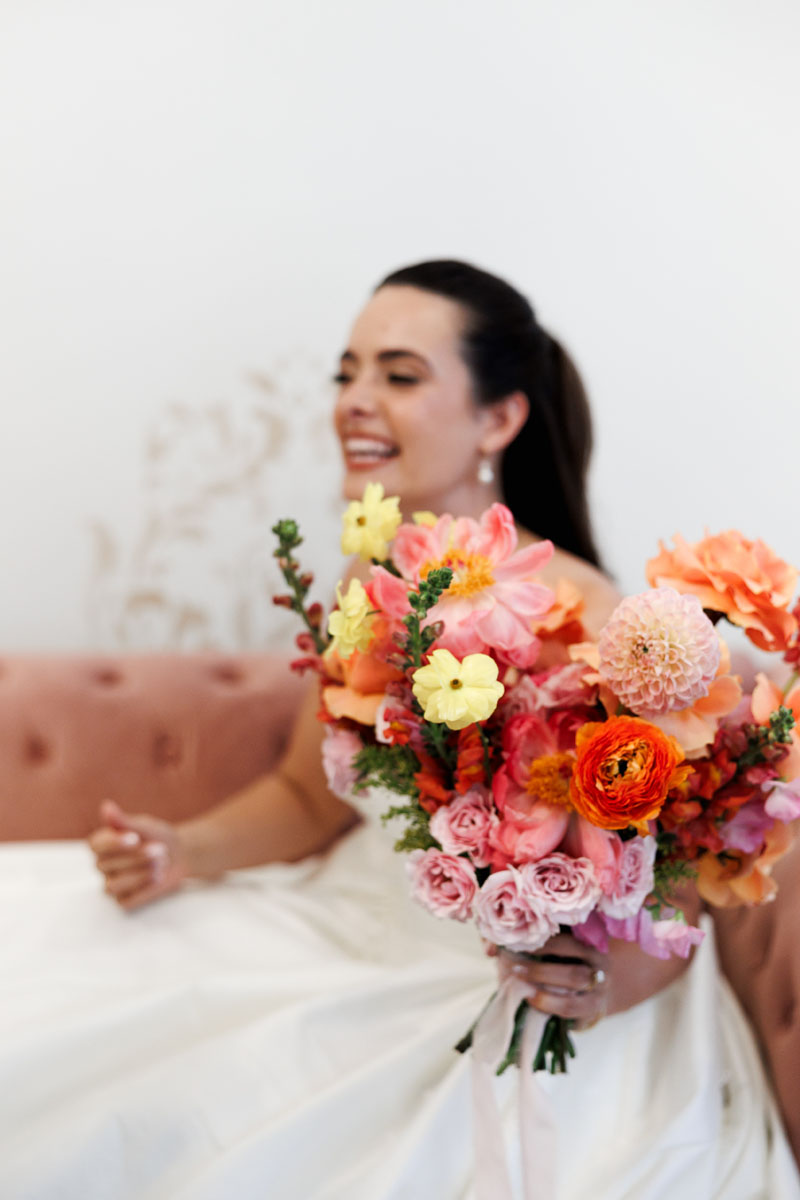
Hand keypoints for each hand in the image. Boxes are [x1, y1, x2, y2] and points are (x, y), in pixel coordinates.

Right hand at [88, 800, 187, 910]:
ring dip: (140, 873)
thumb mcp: (144, 826)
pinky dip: (145, 888)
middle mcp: (103, 865)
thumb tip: (106, 807)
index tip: (135, 838)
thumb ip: (124, 821)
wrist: (179, 855)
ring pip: (114, 886)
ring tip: (162, 862)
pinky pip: (127, 900)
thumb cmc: (157, 837)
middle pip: (107, 866)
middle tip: (160, 849)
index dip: (114, 843)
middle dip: (137, 857)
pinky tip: (158, 877)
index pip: (95, 846)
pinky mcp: (124, 900)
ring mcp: (112, 884)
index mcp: (102, 844)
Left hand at [490, 934, 609, 1029]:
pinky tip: (532, 999)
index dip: (542, 936)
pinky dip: (551, 1003)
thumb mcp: (547, 952)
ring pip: (577, 978)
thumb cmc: (560, 967)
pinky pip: (573, 1006)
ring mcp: (600, 984)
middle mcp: (599, 958)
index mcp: (587, 938)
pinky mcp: (594, 1008)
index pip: (568, 931)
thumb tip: (490, 948)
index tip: (518, 940)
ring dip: (545, 980)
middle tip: (515, 967)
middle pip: (574, 953)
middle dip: (541, 962)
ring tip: (522, 983)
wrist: (589, 995)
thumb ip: (520, 944)